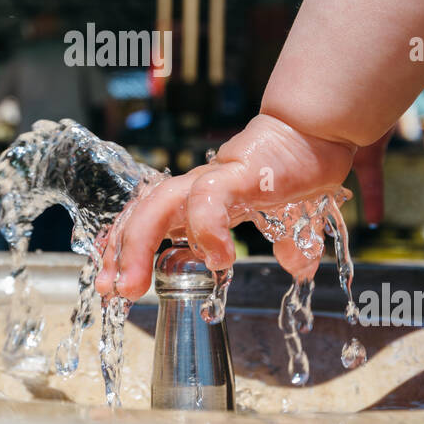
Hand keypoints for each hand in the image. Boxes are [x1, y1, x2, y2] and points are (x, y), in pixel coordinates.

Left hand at [96, 114, 357, 300]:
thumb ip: (291, 245)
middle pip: (141, 214)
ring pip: (157, 206)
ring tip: (133, 287)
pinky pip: (208, 201)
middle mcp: (196, 188)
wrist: (314, 131)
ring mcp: (213, 180)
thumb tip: (302, 270)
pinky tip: (219, 261)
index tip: (110, 280)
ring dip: (137, 245)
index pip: (146, 219)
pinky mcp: (237, 174)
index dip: (123, 246)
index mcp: (198, 200)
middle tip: (108, 291)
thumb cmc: (296, 169)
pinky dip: (206, 231)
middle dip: (118, 252)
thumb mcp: (291, 220)